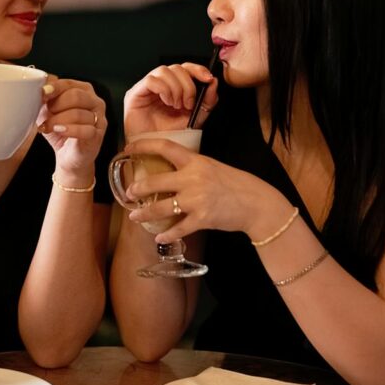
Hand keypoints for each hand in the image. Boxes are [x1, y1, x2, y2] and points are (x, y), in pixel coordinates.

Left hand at [37, 76, 106, 181]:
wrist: (69, 157)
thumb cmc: (61, 131)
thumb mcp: (49, 111)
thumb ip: (45, 99)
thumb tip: (38, 88)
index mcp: (84, 91)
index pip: (69, 83)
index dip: (55, 88)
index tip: (42, 93)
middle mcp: (95, 102)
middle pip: (76, 96)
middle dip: (57, 105)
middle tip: (47, 114)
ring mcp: (99, 119)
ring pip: (78, 114)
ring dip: (58, 120)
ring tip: (48, 126)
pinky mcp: (97, 135)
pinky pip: (85, 130)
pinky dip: (69, 130)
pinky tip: (59, 130)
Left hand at [121, 137, 292, 242]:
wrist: (256, 203)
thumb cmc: (234, 184)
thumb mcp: (212, 166)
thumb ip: (192, 167)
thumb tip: (170, 169)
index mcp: (195, 161)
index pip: (164, 146)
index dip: (143, 146)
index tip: (127, 150)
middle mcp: (193, 178)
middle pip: (156, 181)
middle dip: (138, 188)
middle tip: (128, 192)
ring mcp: (197, 199)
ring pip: (162, 207)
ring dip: (145, 213)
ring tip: (134, 216)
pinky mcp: (202, 218)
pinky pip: (179, 229)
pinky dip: (167, 235)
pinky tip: (158, 237)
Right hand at [123, 63, 217, 139]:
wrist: (153, 152)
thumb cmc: (170, 135)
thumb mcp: (195, 118)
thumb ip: (206, 101)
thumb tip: (213, 82)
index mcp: (174, 87)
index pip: (186, 68)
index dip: (198, 69)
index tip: (208, 79)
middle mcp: (161, 85)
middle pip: (177, 68)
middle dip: (187, 85)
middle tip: (188, 103)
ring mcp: (147, 88)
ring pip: (164, 70)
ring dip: (175, 88)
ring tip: (175, 105)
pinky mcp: (135, 93)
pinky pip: (151, 80)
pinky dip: (163, 89)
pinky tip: (166, 102)